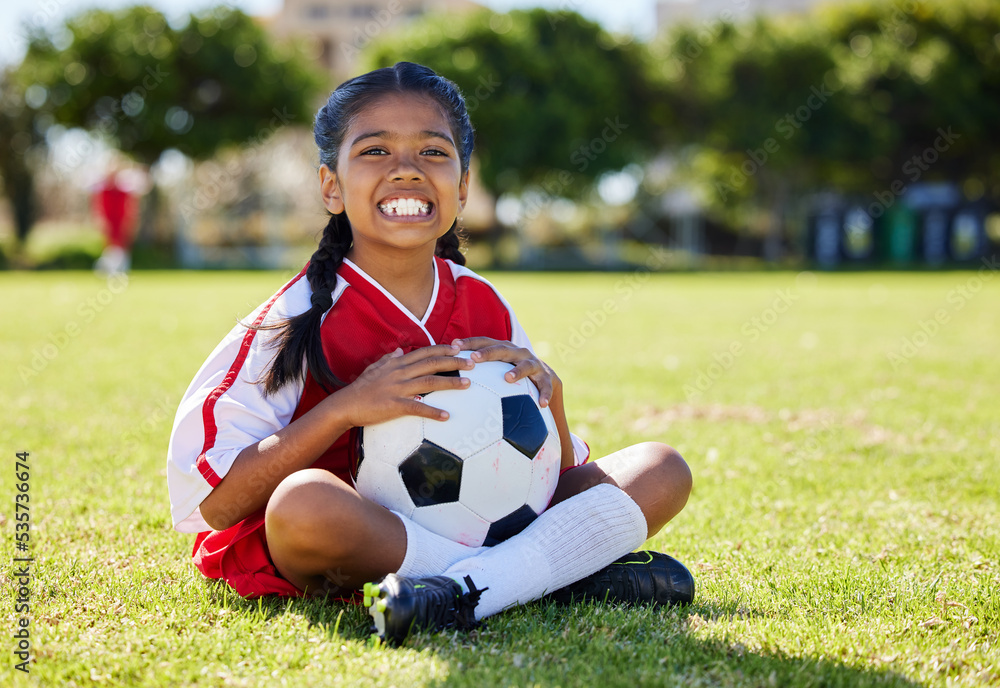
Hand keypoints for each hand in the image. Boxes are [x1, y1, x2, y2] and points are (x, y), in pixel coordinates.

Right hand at [336, 344, 474, 426]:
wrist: (345, 405)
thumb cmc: (361, 388)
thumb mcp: (375, 368)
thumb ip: (389, 359)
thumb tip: (400, 351)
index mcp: (397, 364)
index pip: (425, 352)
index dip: (443, 349)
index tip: (459, 347)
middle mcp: (400, 373)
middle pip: (432, 363)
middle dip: (454, 362)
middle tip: (472, 363)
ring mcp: (398, 388)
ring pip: (429, 382)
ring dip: (450, 383)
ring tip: (468, 384)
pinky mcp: (394, 405)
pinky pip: (417, 408)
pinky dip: (433, 411)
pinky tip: (446, 416)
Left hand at [450, 336, 560, 407]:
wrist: (544, 376)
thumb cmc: (511, 372)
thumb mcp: (495, 368)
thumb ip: (475, 367)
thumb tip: (444, 370)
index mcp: (503, 348)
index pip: (484, 342)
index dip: (469, 342)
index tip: (454, 346)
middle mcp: (518, 352)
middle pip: (502, 350)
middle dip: (488, 353)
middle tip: (474, 359)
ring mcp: (533, 364)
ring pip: (526, 365)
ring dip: (517, 371)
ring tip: (507, 379)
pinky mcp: (547, 377)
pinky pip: (546, 386)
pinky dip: (545, 393)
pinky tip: (542, 403)